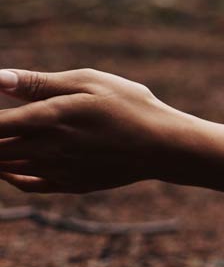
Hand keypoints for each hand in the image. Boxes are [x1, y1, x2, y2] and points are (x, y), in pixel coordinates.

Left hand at [0, 68, 200, 193]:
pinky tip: (6, 166)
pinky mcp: (69, 184)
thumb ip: (40, 83)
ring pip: (5, 166)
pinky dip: (8, 175)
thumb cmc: (130, 105)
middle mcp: (46, 148)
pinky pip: (26, 184)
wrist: (164, 146)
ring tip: (2, 138)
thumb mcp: (90, 82)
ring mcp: (56, 169)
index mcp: (48, 118)